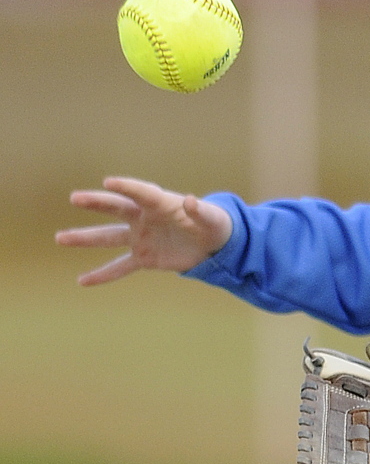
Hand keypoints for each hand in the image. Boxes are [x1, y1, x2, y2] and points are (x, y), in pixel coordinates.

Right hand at [55, 176, 232, 285]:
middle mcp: (145, 218)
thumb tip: (191, 200)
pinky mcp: (144, 257)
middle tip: (75, 198)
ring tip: (60, 238)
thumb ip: (200, 210)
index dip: (127, 187)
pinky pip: (120, 267)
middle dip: (97, 203)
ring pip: (109, 237)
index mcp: (162, 204)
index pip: (142, 193)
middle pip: (117, 209)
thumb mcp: (211, 218)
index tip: (109, 182)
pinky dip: (103, 275)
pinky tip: (82, 281)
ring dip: (86, 238)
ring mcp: (141, 238)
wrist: (214, 245)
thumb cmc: (213, 224)